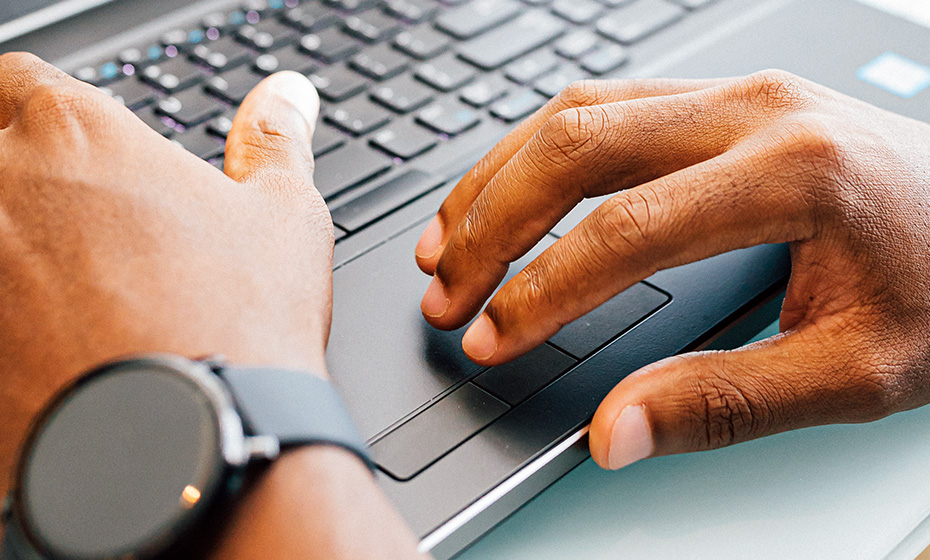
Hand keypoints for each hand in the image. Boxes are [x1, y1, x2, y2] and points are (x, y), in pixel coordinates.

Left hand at [0, 53, 331, 495]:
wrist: (195, 444)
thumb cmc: (241, 325)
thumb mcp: (283, 215)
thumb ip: (274, 140)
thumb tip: (287, 95)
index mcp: (77, 135)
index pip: (14, 79)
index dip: (42, 111)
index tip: (69, 148)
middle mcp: (1, 187)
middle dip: (21, 177)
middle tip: (77, 225)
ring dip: (12, 244)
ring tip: (71, 291)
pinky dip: (6, 314)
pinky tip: (52, 339)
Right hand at [415, 71, 929, 469]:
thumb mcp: (856, 372)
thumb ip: (726, 405)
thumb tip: (616, 432)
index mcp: (793, 174)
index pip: (622, 233)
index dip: (538, 294)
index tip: (490, 339)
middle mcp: (755, 111)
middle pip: (577, 148)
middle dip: (492, 228)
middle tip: (444, 292)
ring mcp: (738, 92)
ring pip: (577, 113)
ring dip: (499, 179)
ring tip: (449, 241)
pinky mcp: (726, 97)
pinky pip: (605, 104)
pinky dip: (538, 151)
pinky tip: (508, 191)